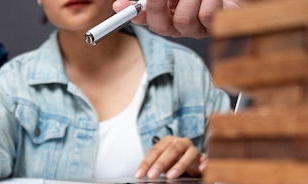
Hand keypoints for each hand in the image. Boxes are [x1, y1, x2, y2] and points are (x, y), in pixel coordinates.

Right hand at [113, 0, 239, 37]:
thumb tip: (120, 4)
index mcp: (164, 17)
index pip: (141, 20)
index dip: (132, 14)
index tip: (122, 6)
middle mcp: (178, 27)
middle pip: (160, 26)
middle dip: (158, 4)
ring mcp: (196, 29)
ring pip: (185, 19)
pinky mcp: (215, 28)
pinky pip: (207, 15)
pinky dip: (210, 0)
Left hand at [135, 135, 203, 178]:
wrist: (194, 162)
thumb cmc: (175, 161)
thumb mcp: (162, 164)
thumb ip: (154, 167)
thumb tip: (142, 176)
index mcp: (168, 142)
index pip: (155, 151)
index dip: (146, 163)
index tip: (139, 174)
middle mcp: (181, 143)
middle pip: (171, 150)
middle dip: (160, 164)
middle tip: (152, 175)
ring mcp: (194, 150)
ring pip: (188, 154)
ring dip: (179, 166)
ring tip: (170, 176)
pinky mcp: (204, 159)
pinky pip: (206, 160)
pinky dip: (205, 164)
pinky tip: (201, 169)